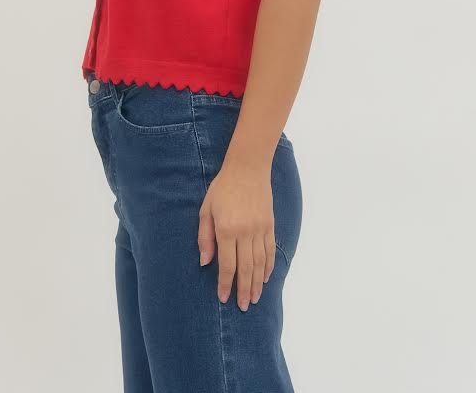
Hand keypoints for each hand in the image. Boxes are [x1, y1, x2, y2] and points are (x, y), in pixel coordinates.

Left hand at [197, 161, 275, 310]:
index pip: (227, 265)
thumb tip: (205, 262)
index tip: (224, 298)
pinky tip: (265, 278)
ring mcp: (260, 229)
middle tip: (242, 307)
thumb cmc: (223, 188)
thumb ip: (205, 237)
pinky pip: (270, 251)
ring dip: (257, 283)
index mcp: (227, 229)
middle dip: (243, 290)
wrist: (248, 168)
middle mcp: (245, 232)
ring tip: (254, 299)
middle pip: (246, 268)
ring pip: (260, 263)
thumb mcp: (206, 209)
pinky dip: (268, 267)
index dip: (225, 283)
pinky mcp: (270, 225)